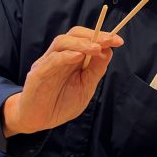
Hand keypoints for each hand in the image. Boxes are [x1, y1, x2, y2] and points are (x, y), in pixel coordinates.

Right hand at [3, 26, 122, 135]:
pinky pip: (51, 60)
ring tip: (96, 48)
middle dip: (93, 35)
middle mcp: (59, 56)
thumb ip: (95, 71)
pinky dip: (65, 56)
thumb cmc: (61, 104)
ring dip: (81, 43)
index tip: (118, 40)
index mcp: (72, 58)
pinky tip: (78, 57)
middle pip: (73, 34)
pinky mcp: (37, 74)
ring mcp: (47, 63)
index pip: (86, 39)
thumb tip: (108, 51)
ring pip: (61, 42)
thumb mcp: (85, 88)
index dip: (102, 37)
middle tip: (109, 40)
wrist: (38, 121)